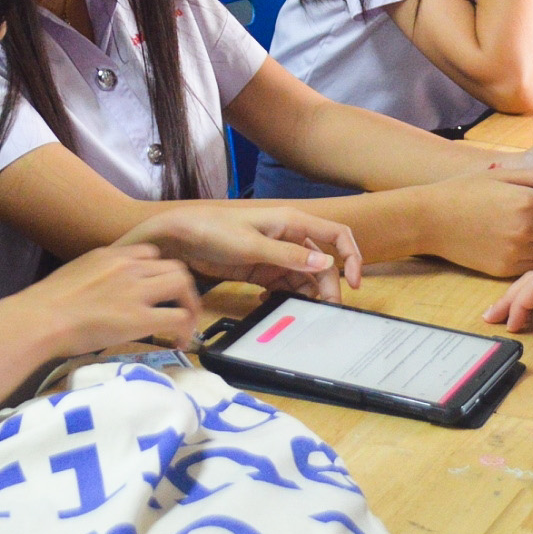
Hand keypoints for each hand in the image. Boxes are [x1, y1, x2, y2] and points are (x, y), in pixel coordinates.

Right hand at [14, 243, 201, 357]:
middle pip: (174, 266)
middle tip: (180, 307)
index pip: (150, 254)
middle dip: (181, 287)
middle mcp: (130, 267)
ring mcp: (137, 291)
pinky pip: (177, 317)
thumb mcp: (74, 273)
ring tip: (186, 324)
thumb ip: (94, 275)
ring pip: (182, 285)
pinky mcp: (140, 318)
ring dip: (189, 305)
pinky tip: (178, 342)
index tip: (158, 290)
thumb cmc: (45, 303)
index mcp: (111, 255)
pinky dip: (184, 328)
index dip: (159, 272)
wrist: (41, 318)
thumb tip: (98, 290)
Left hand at [120, 207, 362, 301]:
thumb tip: (324, 263)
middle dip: (326, 286)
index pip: (336, 235)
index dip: (352, 257)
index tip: (354, 284)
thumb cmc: (213, 230)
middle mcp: (288, 237)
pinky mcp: (262, 268)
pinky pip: (284, 284)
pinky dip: (283, 295)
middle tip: (323, 311)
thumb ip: (288, 255)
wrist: (178, 238)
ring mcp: (275, 253)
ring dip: (304, 294)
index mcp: (292, 222)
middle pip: (322, 263)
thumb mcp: (251, 245)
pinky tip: (268, 301)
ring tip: (294, 309)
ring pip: (304, 277)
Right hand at [423, 169, 532, 275]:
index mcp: (528, 201)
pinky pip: (532, 264)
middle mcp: (525, 229)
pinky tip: (511, 243)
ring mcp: (515, 252)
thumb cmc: (466, 190)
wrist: (431, 218)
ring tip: (523, 230)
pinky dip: (529, 256)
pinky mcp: (505, 269)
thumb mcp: (503, 174)